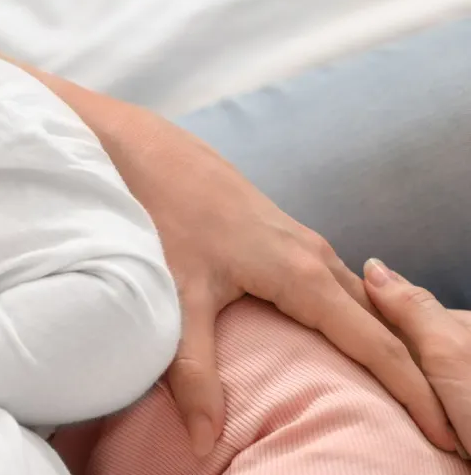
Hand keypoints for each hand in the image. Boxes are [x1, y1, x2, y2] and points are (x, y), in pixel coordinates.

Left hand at [0, 19, 452, 452]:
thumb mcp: (179, 298)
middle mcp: (313, 256)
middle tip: (438, 422)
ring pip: (361, 300)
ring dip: (388, 344)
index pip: (376, 345)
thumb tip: (205, 435)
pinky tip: (350, 337)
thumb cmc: (163, 215)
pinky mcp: (282, 235)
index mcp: (302, 274)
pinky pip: (338, 285)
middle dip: (414, 372)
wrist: (145, 150)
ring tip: (405, 390)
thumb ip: (193, 370)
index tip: (443, 432)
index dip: (413, 392)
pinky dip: (359, 317)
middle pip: (382, 323)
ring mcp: (300, 241)